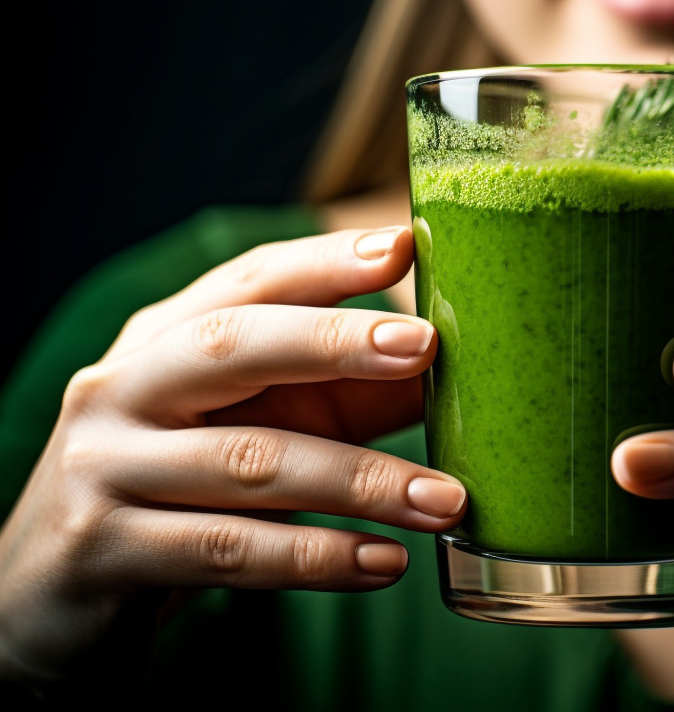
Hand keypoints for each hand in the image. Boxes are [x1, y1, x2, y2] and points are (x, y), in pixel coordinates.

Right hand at [0, 226, 465, 696]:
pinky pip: (229, 550)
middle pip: (233, 346)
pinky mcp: (105, 551)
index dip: (324, 263)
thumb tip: (454, 373)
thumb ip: (340, 399)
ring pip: (250, 463)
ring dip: (362, 482)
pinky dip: (317, 558)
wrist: (49, 597)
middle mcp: (123, 388)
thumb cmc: (179, 492)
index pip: (248, 282)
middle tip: (427, 346)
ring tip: (447, 501)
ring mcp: (104, 468)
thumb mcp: (257, 428)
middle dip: (335, 341)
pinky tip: (384, 563)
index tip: (401, 245)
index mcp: (164, 340)